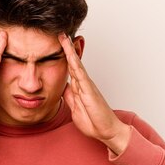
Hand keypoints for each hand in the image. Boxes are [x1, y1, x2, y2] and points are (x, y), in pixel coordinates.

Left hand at [58, 33, 131, 154]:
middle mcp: (83, 83)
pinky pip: (80, 74)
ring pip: (76, 64)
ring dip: (70, 51)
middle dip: (67, 48)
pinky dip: (75, 63)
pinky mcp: (89, 90)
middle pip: (73, 62)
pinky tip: (70, 54)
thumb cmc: (93, 121)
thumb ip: (70, 97)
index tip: (58, 46)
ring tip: (64, 37)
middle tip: (60, 34)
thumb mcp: (75, 108)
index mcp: (79, 87)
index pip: (69, 69)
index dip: (64, 57)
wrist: (106, 131)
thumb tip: (64, 86)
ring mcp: (87, 85)